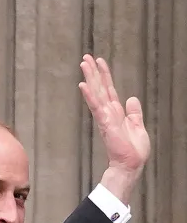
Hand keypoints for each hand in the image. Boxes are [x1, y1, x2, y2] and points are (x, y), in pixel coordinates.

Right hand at [78, 54, 150, 201]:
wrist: (131, 164)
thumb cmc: (133, 150)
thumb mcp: (138, 126)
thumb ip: (134, 112)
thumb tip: (131, 98)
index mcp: (116, 112)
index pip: (108, 90)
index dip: (104, 76)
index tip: (99, 62)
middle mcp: (108, 112)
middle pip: (99, 88)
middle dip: (93, 72)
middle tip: (85, 58)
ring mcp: (105, 116)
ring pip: (96, 93)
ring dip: (90, 77)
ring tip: (84, 63)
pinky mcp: (105, 122)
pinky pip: (96, 106)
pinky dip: (89, 95)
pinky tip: (83, 85)